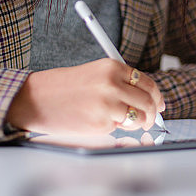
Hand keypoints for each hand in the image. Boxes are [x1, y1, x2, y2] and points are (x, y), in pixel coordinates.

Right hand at [6, 58, 164, 134]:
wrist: (36, 99)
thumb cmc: (63, 88)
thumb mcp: (94, 74)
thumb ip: (119, 83)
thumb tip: (145, 99)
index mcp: (112, 67)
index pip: (147, 83)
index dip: (156, 96)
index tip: (159, 104)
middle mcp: (113, 84)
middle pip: (148, 102)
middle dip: (152, 114)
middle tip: (149, 120)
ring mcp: (108, 104)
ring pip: (137, 118)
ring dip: (134, 123)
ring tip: (116, 120)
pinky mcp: (101, 123)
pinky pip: (117, 128)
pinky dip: (112, 128)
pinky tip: (94, 121)